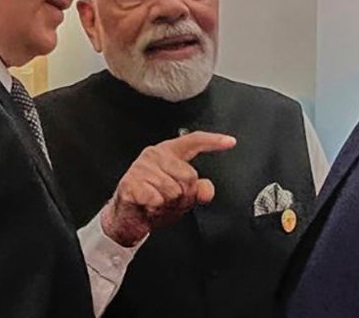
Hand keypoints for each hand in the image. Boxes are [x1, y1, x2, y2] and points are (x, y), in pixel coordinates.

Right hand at [100, 131, 235, 246]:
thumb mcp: (182, 196)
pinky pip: (156, 198)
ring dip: (169, 203)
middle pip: (188, 176)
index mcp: (168, 154)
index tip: (230, 142)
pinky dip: (155, 207)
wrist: (128, 216)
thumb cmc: (155, 201)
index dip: (213, 141)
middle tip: (170, 199)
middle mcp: (154, 155)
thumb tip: (206, 190)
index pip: (193, 142)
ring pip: (173, 190)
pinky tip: (148, 204)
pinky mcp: (131, 182)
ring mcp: (141, 167)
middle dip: (184, 195)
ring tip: (158, 202)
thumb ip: (199, 190)